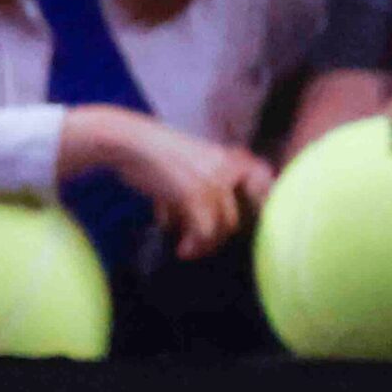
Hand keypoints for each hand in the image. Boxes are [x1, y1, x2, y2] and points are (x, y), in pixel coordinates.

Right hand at [81, 108, 273, 258]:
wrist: (126, 141)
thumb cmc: (150, 154)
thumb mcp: (186, 163)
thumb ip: (203, 185)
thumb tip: (206, 222)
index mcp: (227, 156)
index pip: (264, 179)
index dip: (261, 202)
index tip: (247, 222)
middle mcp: (226, 167)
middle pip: (239, 213)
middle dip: (219, 236)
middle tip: (198, 244)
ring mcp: (212, 180)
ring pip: (224, 227)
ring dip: (205, 244)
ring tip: (187, 250)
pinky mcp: (195, 193)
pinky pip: (205, 231)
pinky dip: (194, 245)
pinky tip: (181, 249)